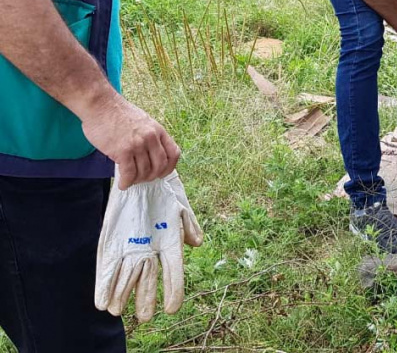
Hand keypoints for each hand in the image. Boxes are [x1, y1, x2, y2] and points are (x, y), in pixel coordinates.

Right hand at [80, 93, 180, 189]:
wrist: (100, 104)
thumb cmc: (117, 114)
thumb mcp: (143, 121)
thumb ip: (150, 137)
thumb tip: (150, 156)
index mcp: (158, 130)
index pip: (174, 153)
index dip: (169, 167)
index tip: (161, 174)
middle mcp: (151, 138)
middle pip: (160, 165)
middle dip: (152, 176)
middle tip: (142, 179)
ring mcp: (138, 144)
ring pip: (144, 171)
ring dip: (137, 180)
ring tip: (130, 180)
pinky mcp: (123, 151)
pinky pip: (129, 173)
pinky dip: (127, 182)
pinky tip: (123, 184)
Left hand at [95, 170, 202, 321]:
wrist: (143, 178)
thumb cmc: (166, 192)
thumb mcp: (181, 206)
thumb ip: (189, 224)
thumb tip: (196, 243)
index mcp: (169, 245)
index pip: (174, 273)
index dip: (173, 291)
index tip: (171, 309)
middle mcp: (149, 251)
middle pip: (148, 280)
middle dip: (145, 299)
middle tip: (144, 317)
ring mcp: (130, 250)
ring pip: (127, 278)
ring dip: (122, 295)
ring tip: (117, 311)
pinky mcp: (112, 245)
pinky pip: (108, 269)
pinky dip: (105, 285)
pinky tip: (101, 301)